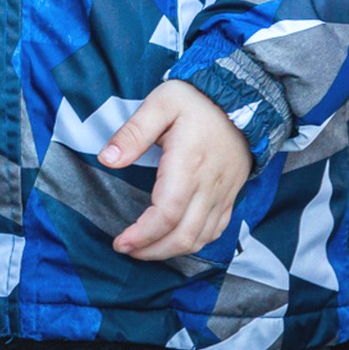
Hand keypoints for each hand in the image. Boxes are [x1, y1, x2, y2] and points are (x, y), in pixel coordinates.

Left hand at [98, 81, 251, 260]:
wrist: (242, 98)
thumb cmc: (196, 100)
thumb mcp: (160, 103)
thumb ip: (133, 132)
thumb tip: (106, 159)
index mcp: (187, 164)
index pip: (166, 214)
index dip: (142, 235)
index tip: (120, 242)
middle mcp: (208, 185)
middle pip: (183, 235)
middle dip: (152, 251)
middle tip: (126, 249)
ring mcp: (223, 194)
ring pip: (200, 239)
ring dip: (171, 251)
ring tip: (144, 249)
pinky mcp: (230, 195)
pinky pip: (216, 231)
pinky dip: (194, 243)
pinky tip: (175, 241)